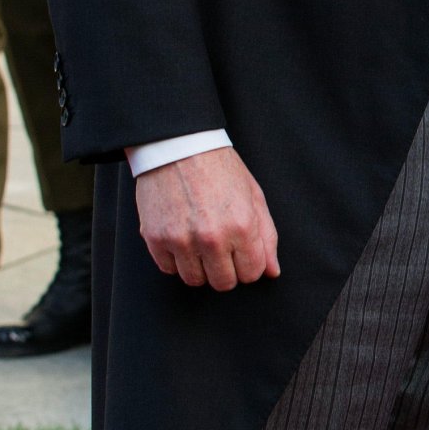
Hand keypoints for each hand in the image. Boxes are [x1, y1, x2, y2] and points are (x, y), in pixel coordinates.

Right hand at [135, 148, 280, 290]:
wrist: (180, 146)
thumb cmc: (219, 167)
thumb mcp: (253, 195)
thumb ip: (266, 236)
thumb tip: (272, 271)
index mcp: (242, 225)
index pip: (251, 274)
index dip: (248, 264)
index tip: (241, 252)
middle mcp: (212, 237)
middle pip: (223, 283)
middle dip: (226, 269)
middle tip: (221, 247)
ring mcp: (181, 240)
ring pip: (194, 280)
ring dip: (200, 266)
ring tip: (200, 240)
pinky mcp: (156, 239)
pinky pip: (168, 269)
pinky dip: (175, 259)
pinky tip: (181, 235)